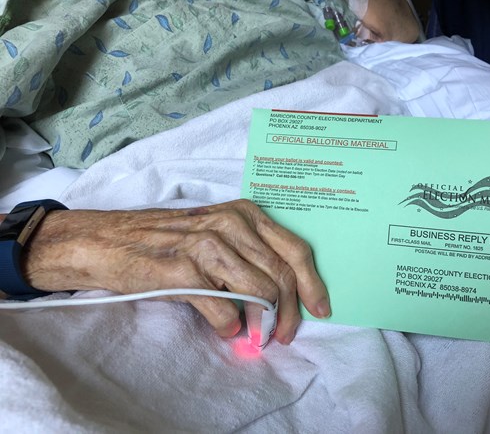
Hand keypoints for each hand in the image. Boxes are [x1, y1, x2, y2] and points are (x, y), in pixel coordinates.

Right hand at [23, 200, 330, 343]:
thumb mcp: (216, 231)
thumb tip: (283, 293)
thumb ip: (250, 252)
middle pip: (282, 275)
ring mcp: (207, 246)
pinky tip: (226, 328)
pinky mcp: (184, 271)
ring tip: (257, 335)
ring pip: (260, 293)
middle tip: (284, 333)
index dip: (313, 283)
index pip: (294, 250)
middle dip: (290, 312)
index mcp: (244, 213)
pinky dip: (230, 326)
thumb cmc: (167, 238)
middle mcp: (230, 225)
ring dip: (264, 322)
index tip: (321, 308)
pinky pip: (225, 309)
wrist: (109, 241)